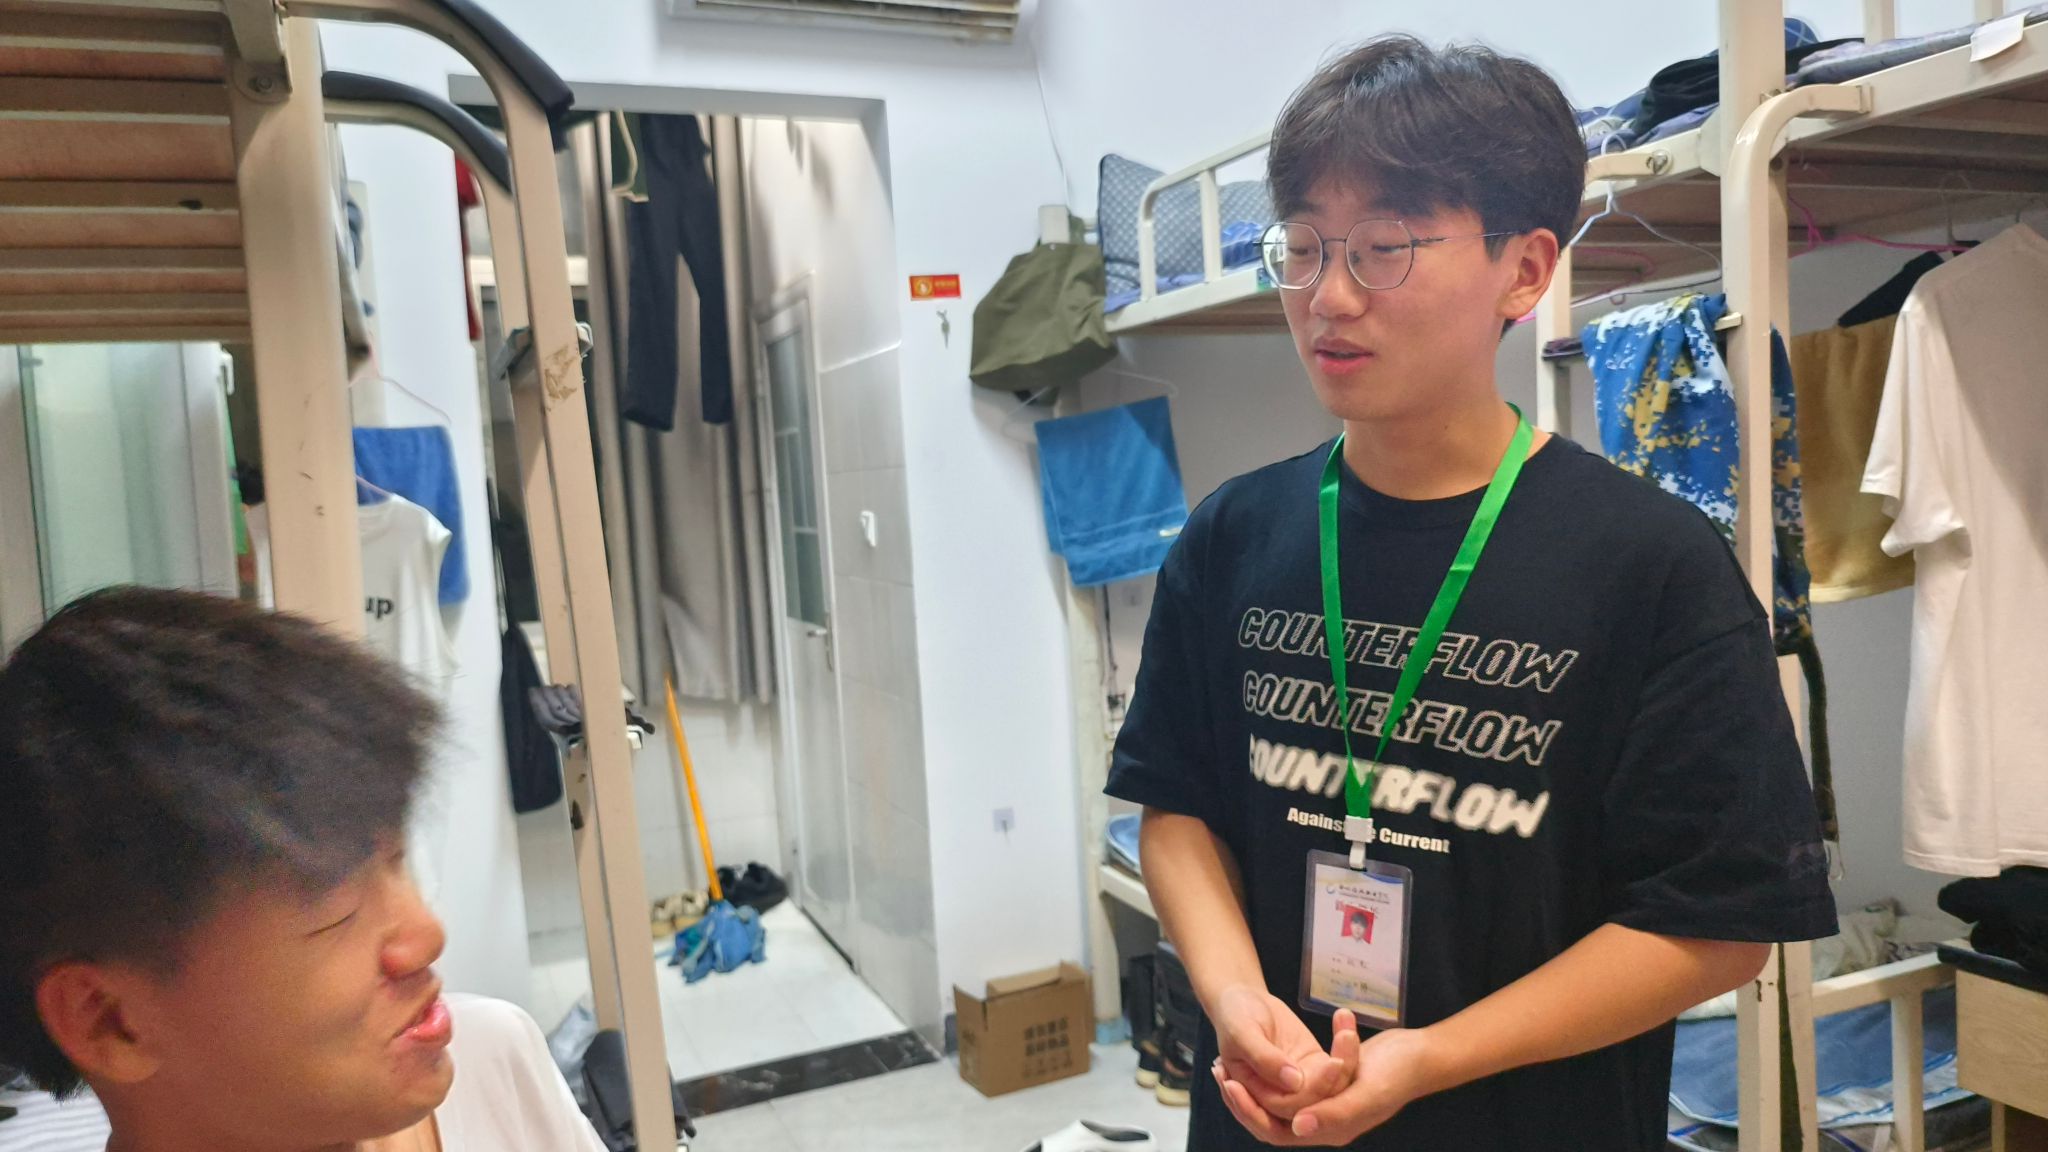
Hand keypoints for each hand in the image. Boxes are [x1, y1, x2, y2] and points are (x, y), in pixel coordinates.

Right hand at [1207, 986, 1352, 1120]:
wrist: (1244, 1000)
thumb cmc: (1235, 1017)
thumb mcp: (1241, 1033)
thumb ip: (1263, 1058)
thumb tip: (1295, 1082)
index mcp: (1254, 1097)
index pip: (1281, 1110)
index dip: (1301, 1097)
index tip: (1319, 1069)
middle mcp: (1278, 1097)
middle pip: (1311, 1106)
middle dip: (1328, 1084)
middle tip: (1337, 1060)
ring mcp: (1300, 1084)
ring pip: (1330, 1090)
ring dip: (1344, 1063)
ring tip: (1346, 1035)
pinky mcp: (1316, 1068)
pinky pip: (1339, 1069)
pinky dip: (1346, 1049)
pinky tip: (1345, 1028)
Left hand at [1217, 1014, 1435, 1146]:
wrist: (1419, 1053)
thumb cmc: (1397, 1073)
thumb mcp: (1366, 1093)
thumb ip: (1334, 1114)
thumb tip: (1297, 1128)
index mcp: (1332, 1130)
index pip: (1276, 1131)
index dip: (1250, 1110)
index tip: (1230, 1082)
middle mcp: (1326, 1121)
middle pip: (1271, 1116)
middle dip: (1246, 1095)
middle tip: (1222, 1069)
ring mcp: (1327, 1102)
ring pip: (1279, 1096)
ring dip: (1257, 1079)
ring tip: (1231, 1058)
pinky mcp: (1328, 1083)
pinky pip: (1294, 1079)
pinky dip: (1277, 1067)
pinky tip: (1260, 1049)